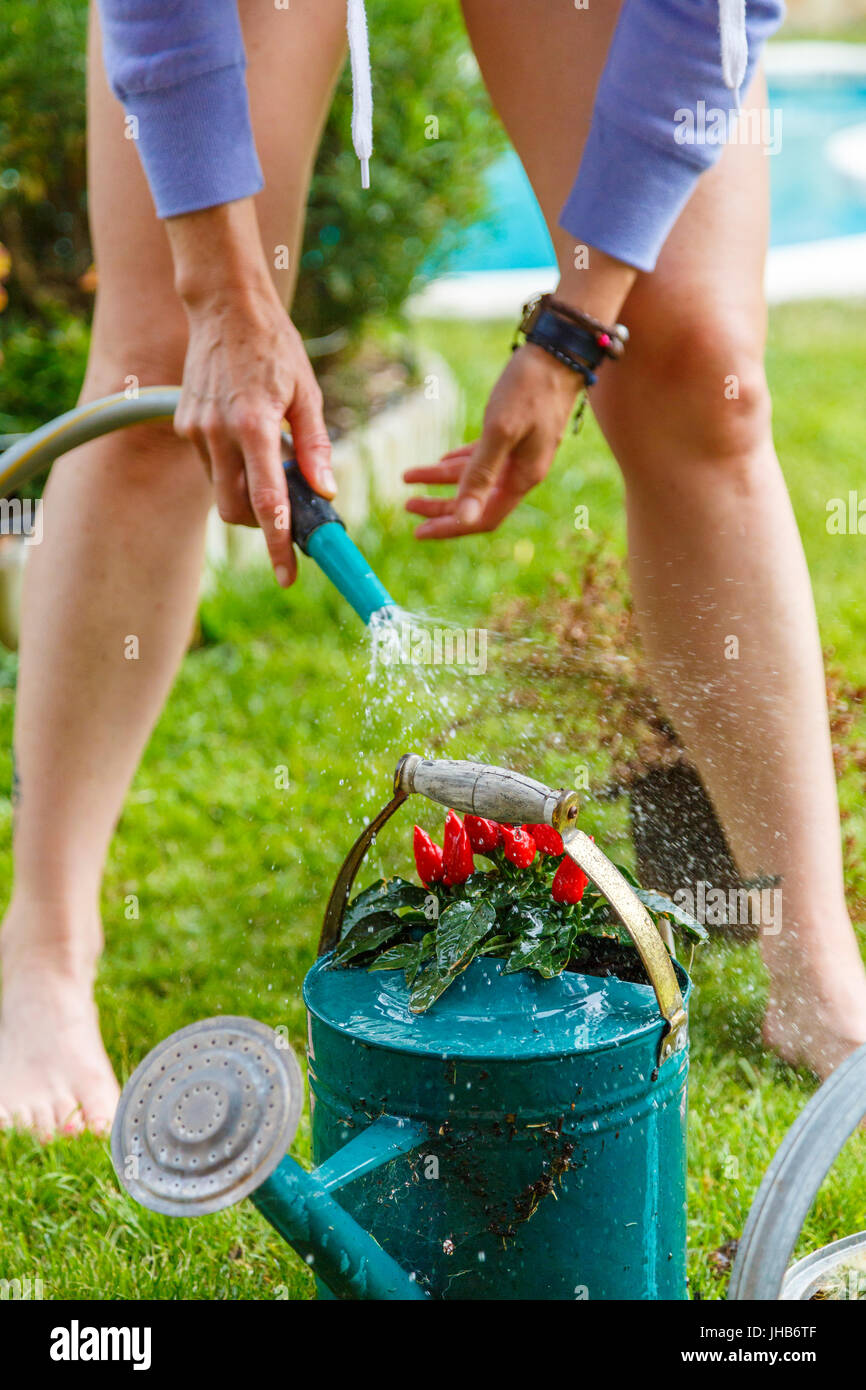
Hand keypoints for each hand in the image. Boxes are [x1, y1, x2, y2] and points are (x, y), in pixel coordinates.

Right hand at [167, 199, 333, 586]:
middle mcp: (218, 432)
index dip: (277, 545)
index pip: (267, 503)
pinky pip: (211, 465)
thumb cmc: (274, 346)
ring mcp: (195, 429)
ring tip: (271, 457)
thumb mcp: (308, 393)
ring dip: (247, 491)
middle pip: (235, 511)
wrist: (224, 305)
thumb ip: (316, 447)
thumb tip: (326, 492)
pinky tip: (247, 436)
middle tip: (286, 512)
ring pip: (221, 490)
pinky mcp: (184, 423)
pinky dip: (232, 467)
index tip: (288, 575)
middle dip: (260, 523)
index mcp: (254, 425)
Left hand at [404, 343, 580, 538]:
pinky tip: (442, 460)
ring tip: (408, 477)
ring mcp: (520, 453)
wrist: (558, 352)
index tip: (418, 531)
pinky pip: (483, 458)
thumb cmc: (529, 388)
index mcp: (522, 478)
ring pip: (475, 477)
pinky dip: (460, 462)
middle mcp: (522, 472)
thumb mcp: (500, 431)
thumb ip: (481, 475)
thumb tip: (465, 518)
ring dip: (441, 480)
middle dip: (440, 506)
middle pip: (476, 502)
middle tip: (407, 506)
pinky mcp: (516, 433)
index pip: (483, 518)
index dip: (450, 527)